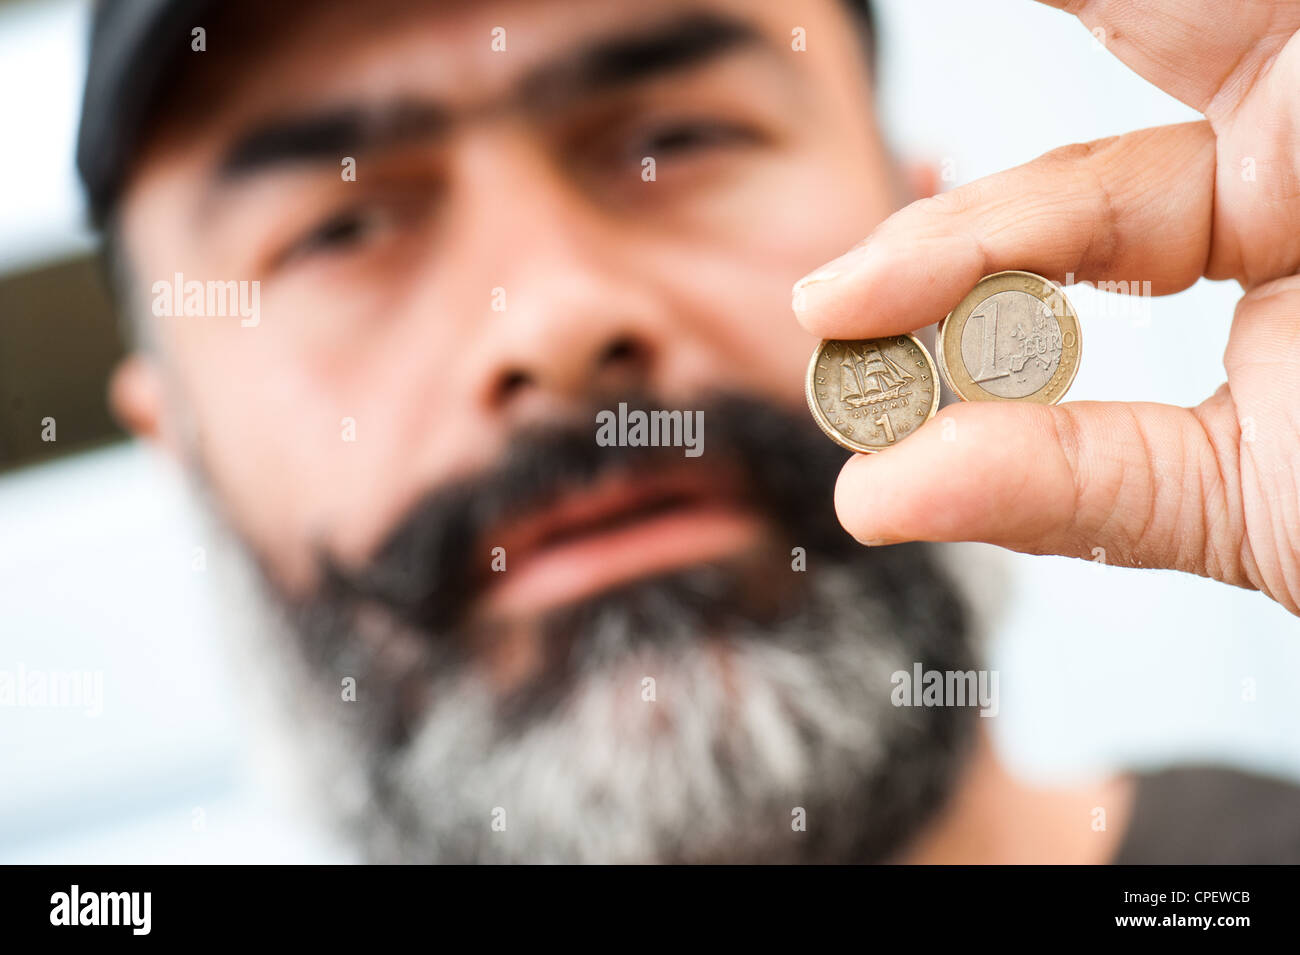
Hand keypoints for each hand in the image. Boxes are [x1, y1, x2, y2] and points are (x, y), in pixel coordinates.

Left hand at [792, 0, 1299, 614]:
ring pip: (1166, 0)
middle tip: (842, 234)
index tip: (826, 309)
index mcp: (1273, 228)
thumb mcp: (1243, 503)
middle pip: (1111, 69)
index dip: (940, 258)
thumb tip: (867, 501)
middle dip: (982, 150)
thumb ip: (1066, 484)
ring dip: (1081, 2)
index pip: (1067, 221)